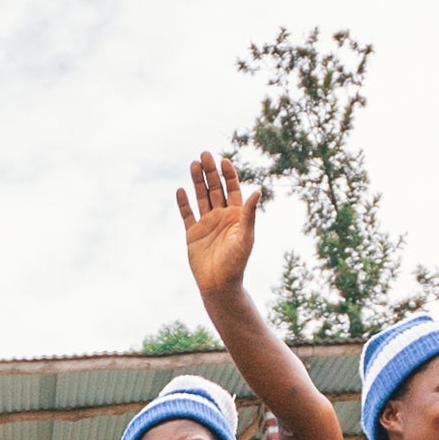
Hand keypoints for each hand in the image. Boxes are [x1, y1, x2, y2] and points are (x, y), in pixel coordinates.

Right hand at [179, 153, 260, 301]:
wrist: (220, 284)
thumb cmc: (237, 262)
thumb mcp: (246, 236)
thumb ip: (249, 213)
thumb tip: (258, 190)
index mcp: (236, 215)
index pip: (232, 189)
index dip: (228, 174)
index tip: (224, 160)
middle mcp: (221, 216)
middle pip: (215, 188)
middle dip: (210, 172)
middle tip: (204, 154)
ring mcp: (206, 224)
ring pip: (201, 197)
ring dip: (197, 181)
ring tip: (193, 164)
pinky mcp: (193, 234)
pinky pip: (187, 214)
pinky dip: (183, 203)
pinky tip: (180, 190)